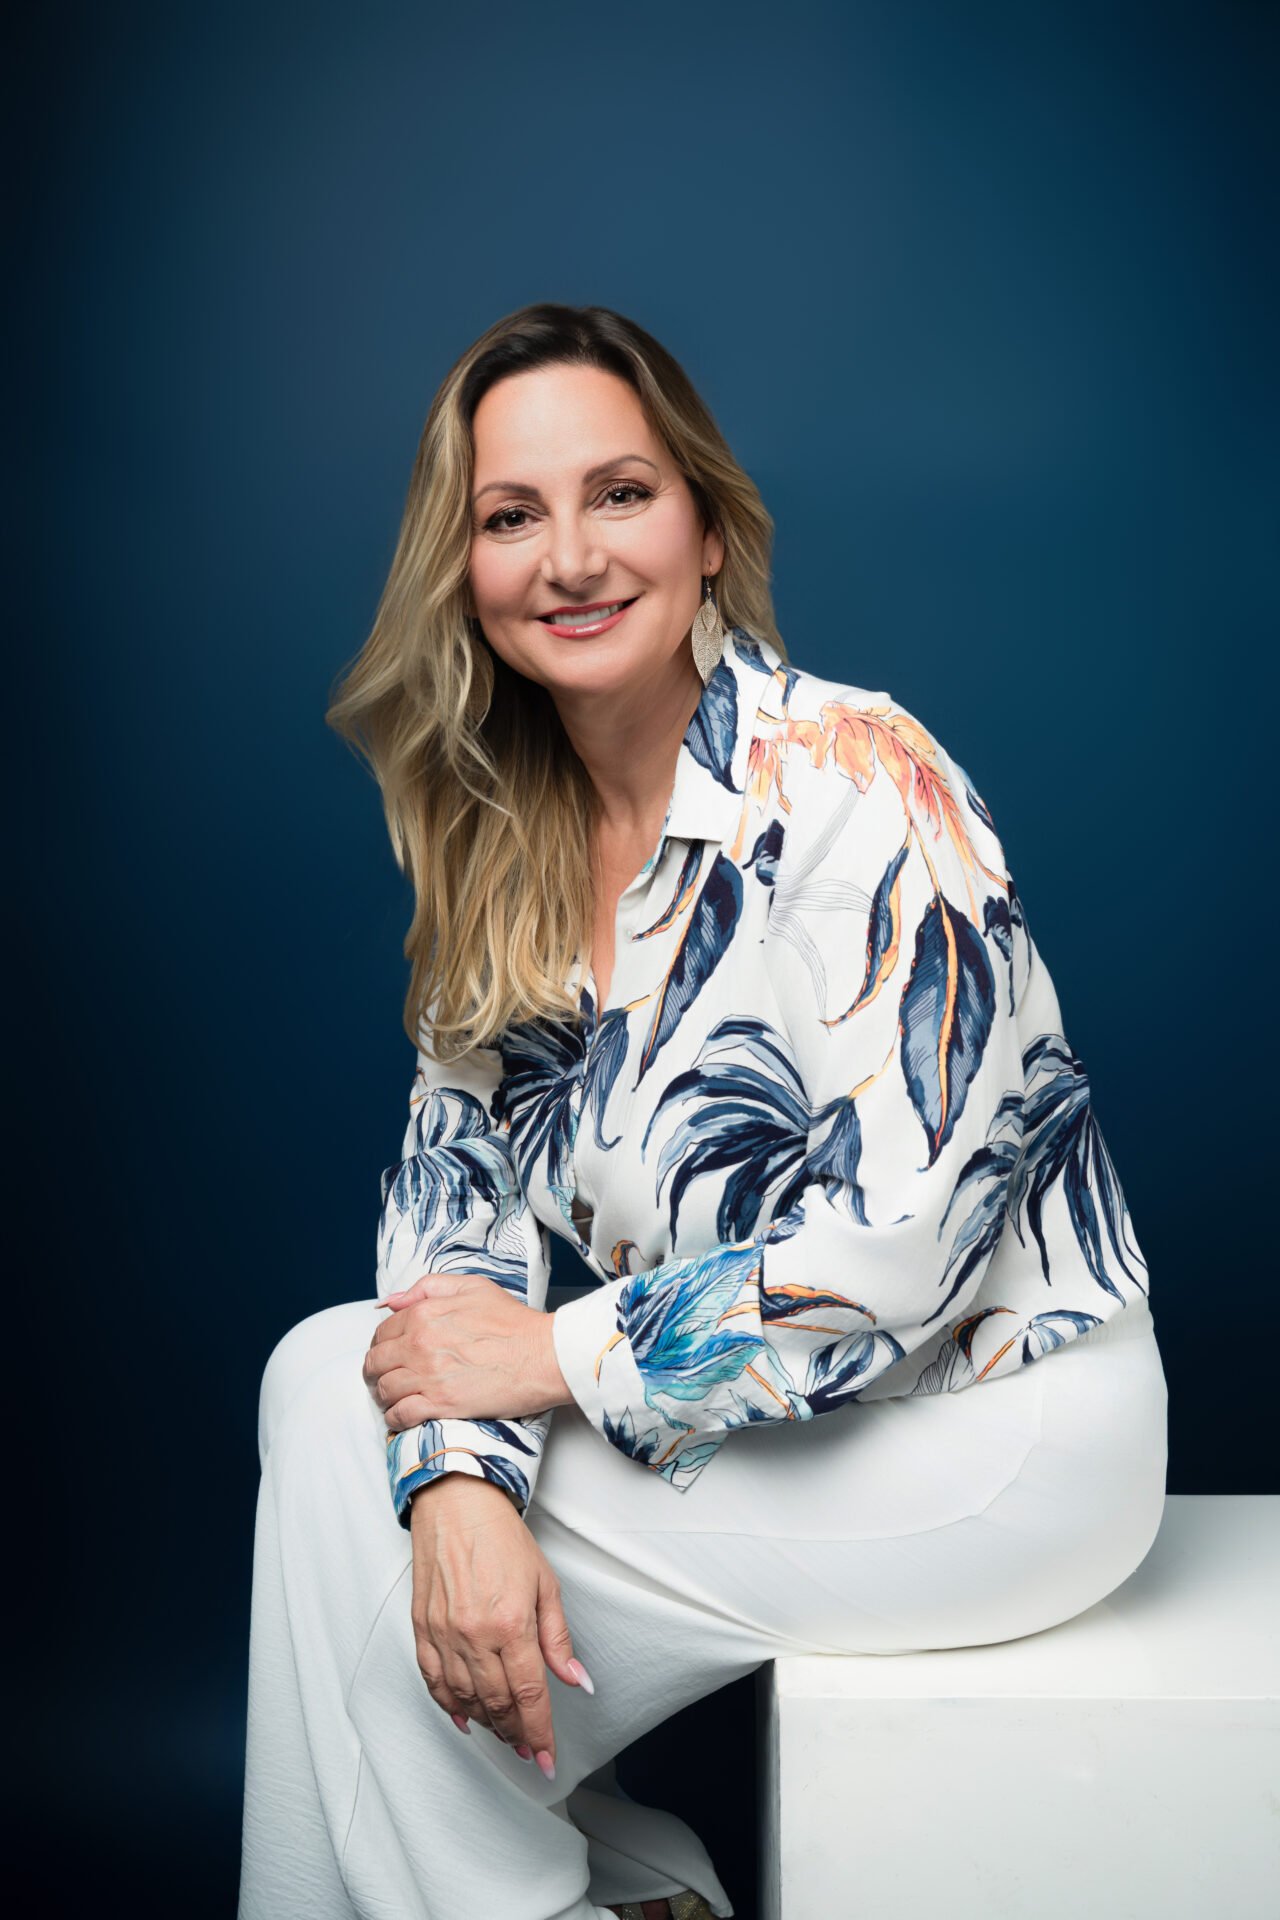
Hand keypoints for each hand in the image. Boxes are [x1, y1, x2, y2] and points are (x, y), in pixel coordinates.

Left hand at [364, 1272, 572, 1427]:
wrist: (543, 1356)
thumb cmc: (513, 1322)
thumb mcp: (472, 1288)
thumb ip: (428, 1288)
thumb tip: (392, 1302)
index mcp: (424, 1314)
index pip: (382, 1332)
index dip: (381, 1345)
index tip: (388, 1355)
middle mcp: (419, 1344)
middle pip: (375, 1363)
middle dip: (374, 1372)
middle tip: (383, 1379)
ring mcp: (428, 1376)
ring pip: (383, 1390)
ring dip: (384, 1396)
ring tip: (394, 1399)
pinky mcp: (440, 1405)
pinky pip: (400, 1416)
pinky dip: (395, 1418)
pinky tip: (403, 1416)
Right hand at [409, 1472, 593, 1776]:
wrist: (457, 1503)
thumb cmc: (503, 1538)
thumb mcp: (545, 1583)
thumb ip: (558, 1638)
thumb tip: (576, 1680)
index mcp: (511, 1623)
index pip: (529, 1694)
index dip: (539, 1732)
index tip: (547, 1758)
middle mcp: (474, 1634)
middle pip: (497, 1704)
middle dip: (516, 1734)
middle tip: (529, 1750)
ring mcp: (444, 1633)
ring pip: (465, 1699)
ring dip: (487, 1724)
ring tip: (505, 1734)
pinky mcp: (422, 1628)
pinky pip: (433, 1680)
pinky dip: (449, 1705)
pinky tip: (464, 1717)